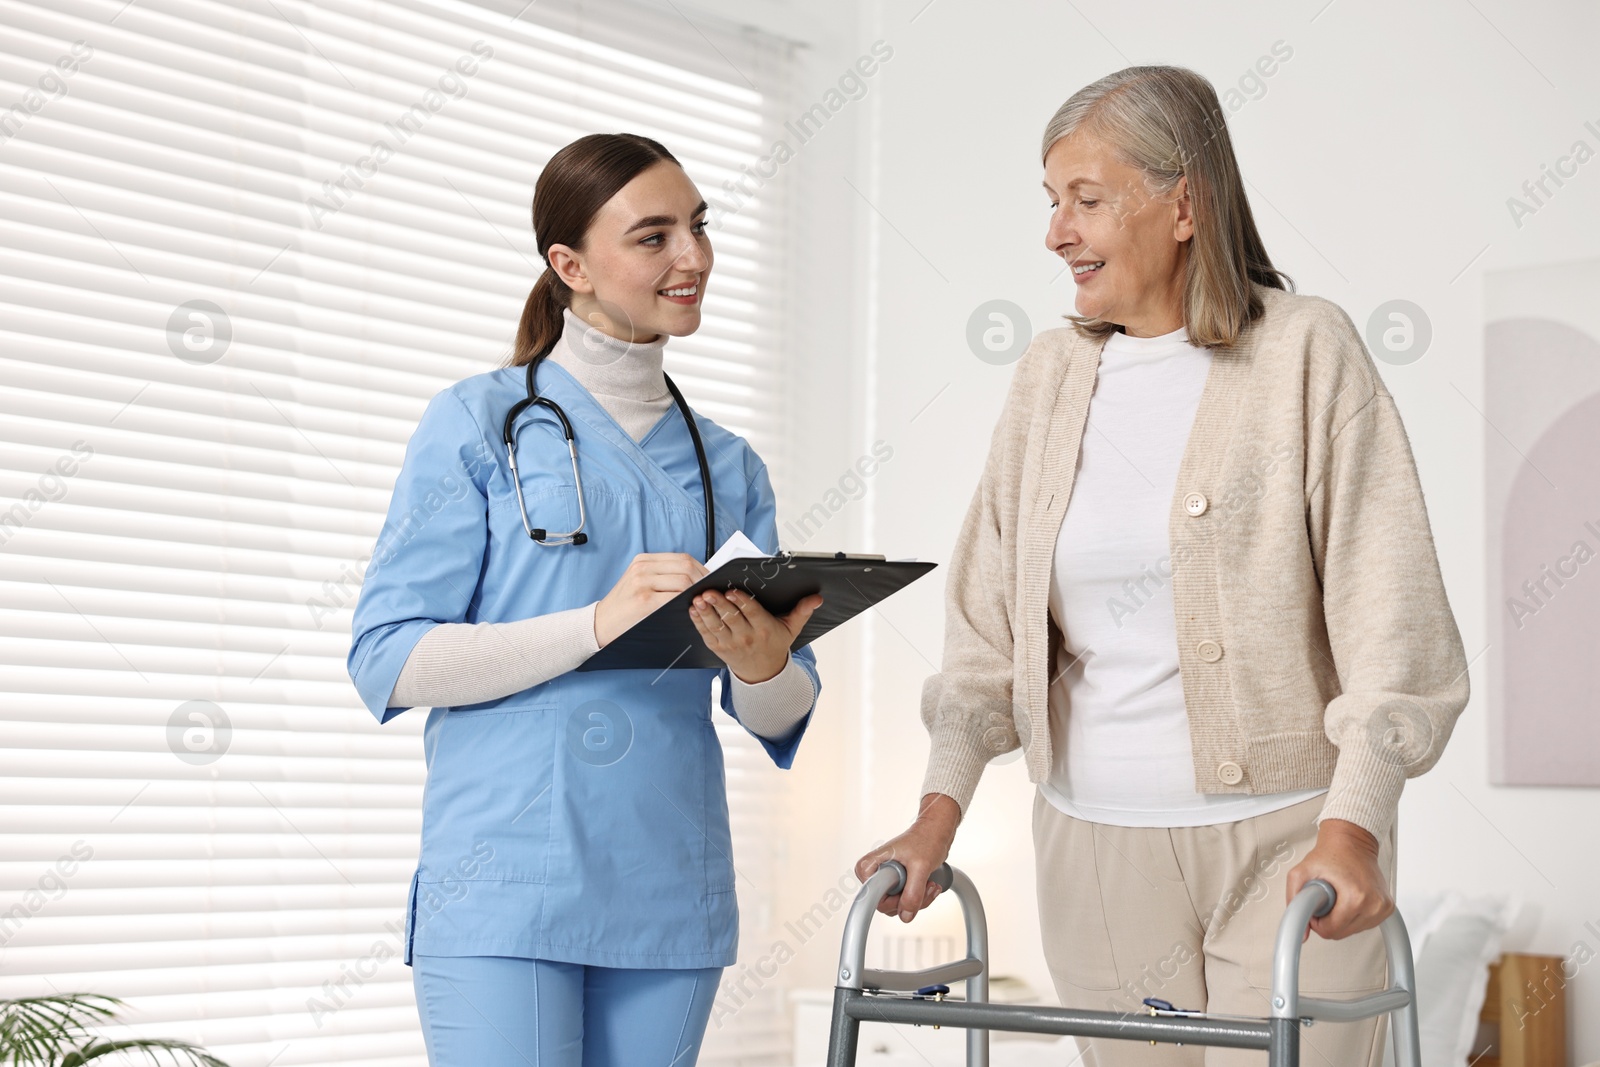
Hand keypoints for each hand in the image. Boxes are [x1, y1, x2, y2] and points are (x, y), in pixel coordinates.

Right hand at [594, 553, 707, 647]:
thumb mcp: (640, 582)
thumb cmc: (624, 606)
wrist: (600, 623)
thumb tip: (697, 578)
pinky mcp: (643, 599)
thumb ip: (663, 576)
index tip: (710, 581)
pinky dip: (686, 601)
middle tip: (710, 593)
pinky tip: (689, 607)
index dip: (701, 569)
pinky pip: (674, 597)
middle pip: (686, 566)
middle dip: (703, 580)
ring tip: (701, 600)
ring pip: (683, 580)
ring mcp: (642, 582)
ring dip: (697, 591)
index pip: (682, 558)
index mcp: (643, 560)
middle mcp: (642, 567)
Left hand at [689, 587, 822, 683]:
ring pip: (716, 626)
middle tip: (709, 592)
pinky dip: (698, 622)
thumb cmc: (775, 645)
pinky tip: (693, 610)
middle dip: (719, 604)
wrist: (763, 673)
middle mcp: (747, 637)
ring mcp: (731, 644)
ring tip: (698, 600)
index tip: (731, 591)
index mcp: (765, 629)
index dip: (741, 601)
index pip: (752, 613)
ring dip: (705, 612)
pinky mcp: (718, 648)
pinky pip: (706, 634)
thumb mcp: (792, 629)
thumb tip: (816, 598)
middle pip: (731, 618)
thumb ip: (802, 611)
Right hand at [854, 793, 960, 922]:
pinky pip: (905, 902)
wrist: (936, 832)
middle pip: (884, 904)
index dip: (888, 898)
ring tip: (930, 884)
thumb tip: (906, 915)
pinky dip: (920, 899)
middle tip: (924, 887)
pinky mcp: (896, 884)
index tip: (905, 890)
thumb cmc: (926, 839)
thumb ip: (913, 893)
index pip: (869, 894)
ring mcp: (886, 880)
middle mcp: (875, 873)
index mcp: (872, 864)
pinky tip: (930, 885)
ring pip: (896, 906)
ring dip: (918, 900)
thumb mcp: (921, 867)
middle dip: (909, 900)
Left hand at [1285, 818, 1392, 940]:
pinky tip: (1349, 899)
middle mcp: (1374, 904)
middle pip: (1342, 933)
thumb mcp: (1300, 872)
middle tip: (1326, 898)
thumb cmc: (1330, 854)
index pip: (1331, 931)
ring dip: (1341, 918)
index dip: (1316, 921)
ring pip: (1353, 931)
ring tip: (1339, 896)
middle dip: (1328, 919)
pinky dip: (1353, 916)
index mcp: (1356, 897)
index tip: (1316, 905)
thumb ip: (1294, 901)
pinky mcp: (1387, 908)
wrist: (1352, 842)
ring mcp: (1383, 907)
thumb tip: (1302, 933)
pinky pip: (1364, 925)